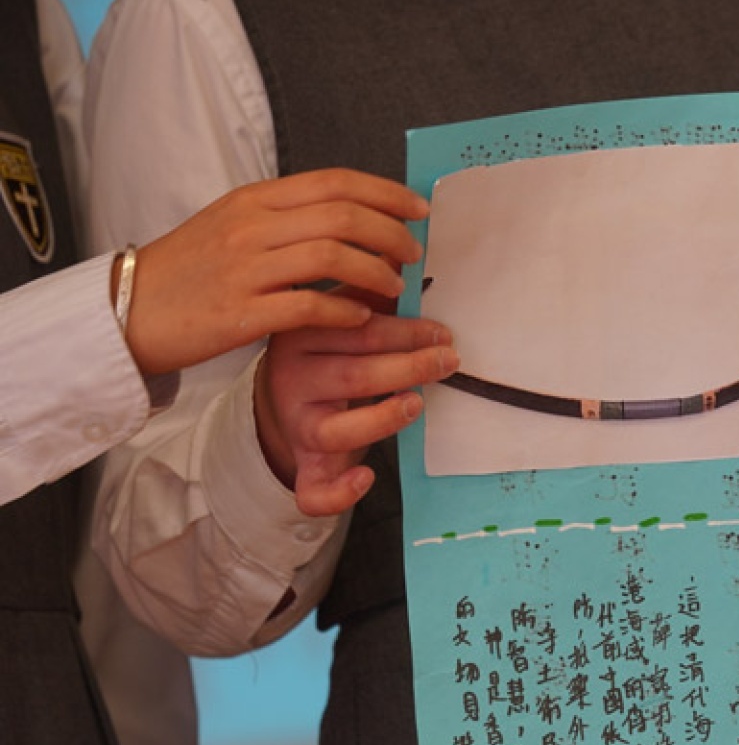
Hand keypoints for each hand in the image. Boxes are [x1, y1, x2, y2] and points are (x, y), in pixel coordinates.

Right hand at [123, 168, 428, 375]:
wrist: (130, 309)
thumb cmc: (191, 270)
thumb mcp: (234, 225)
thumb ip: (286, 217)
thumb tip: (351, 214)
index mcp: (254, 200)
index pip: (334, 182)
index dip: (386, 193)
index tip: (419, 209)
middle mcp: (251, 227)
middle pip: (342, 216)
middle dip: (392, 233)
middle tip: (414, 252)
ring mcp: (245, 269)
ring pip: (332, 257)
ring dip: (376, 272)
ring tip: (396, 287)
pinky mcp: (242, 313)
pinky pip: (310, 307)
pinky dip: (346, 310)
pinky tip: (363, 316)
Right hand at [256, 310, 458, 515]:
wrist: (282, 399)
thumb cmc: (327, 353)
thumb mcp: (340, 317)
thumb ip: (369, 293)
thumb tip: (405, 253)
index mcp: (300, 334)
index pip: (355, 330)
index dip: (403, 330)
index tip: (443, 331)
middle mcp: (292, 379)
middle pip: (354, 375)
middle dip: (408, 367)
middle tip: (449, 360)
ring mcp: (297, 424)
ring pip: (339, 428)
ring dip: (384, 417)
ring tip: (418, 403)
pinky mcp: (305, 463)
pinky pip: (314, 489)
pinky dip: (339, 491)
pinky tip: (367, 478)